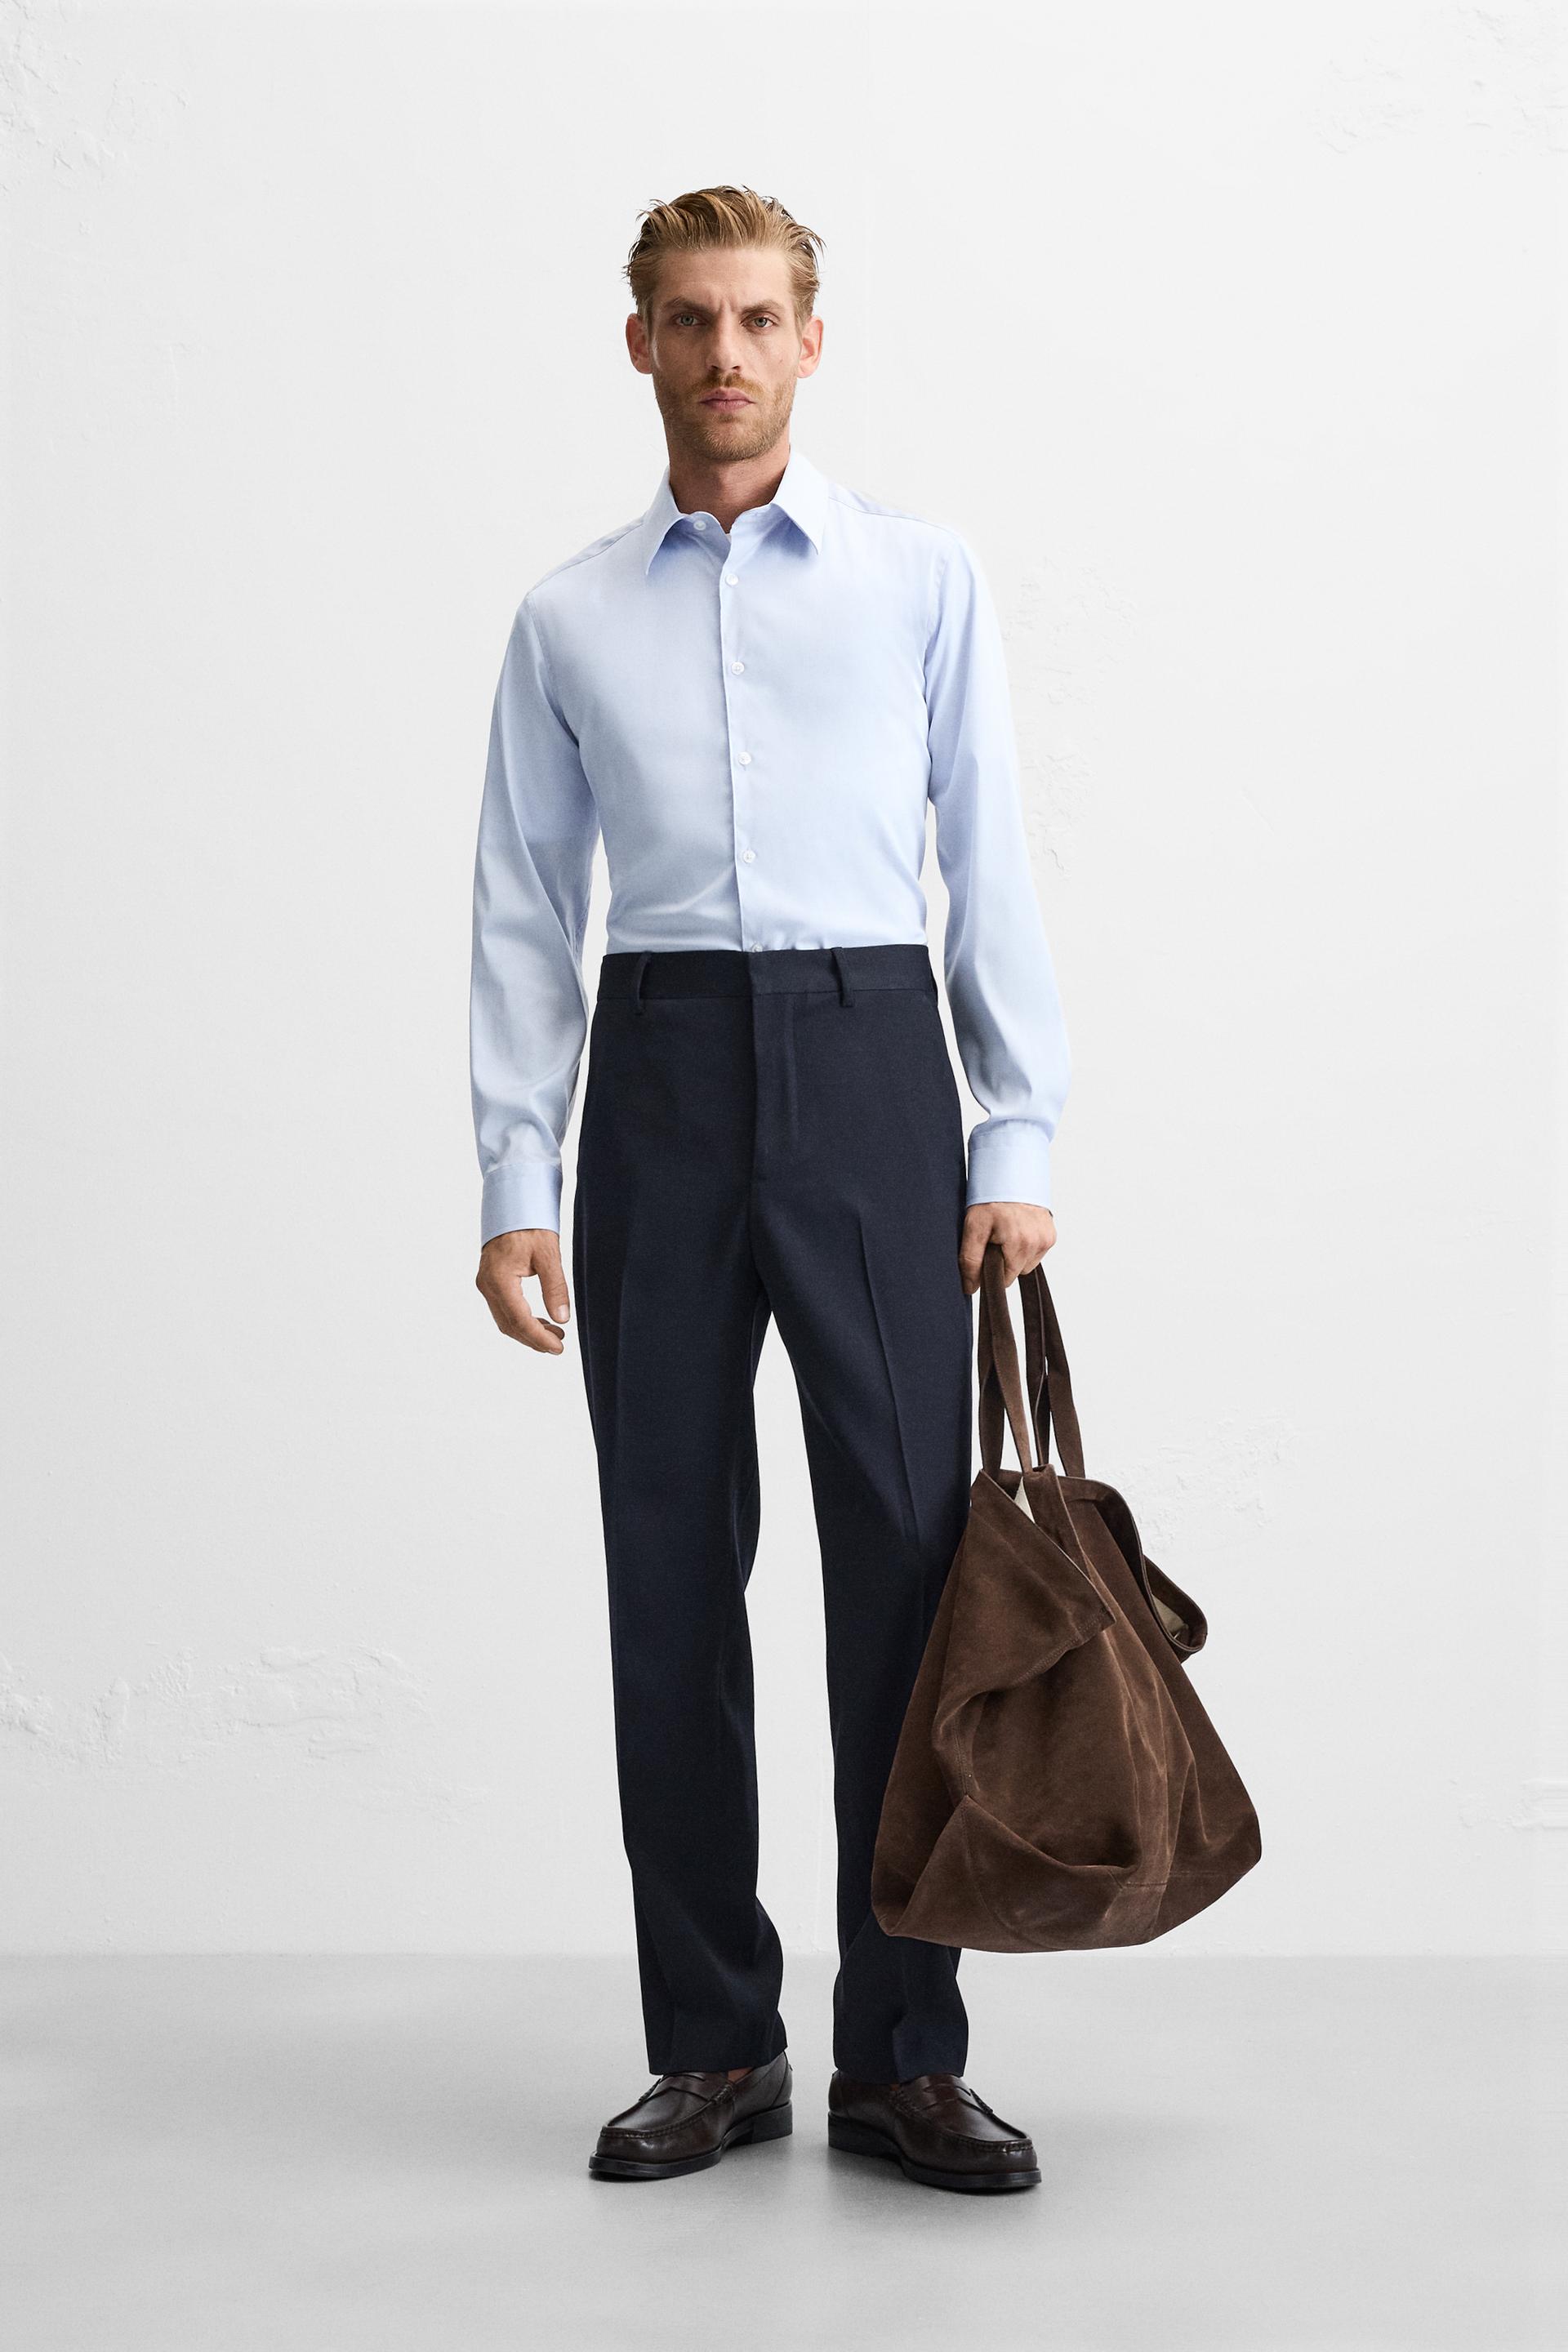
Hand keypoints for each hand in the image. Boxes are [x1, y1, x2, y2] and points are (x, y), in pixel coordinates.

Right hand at [476, 1228, 570, 1353]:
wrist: (512, 1203)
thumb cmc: (530, 1224)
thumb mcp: (548, 1254)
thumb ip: (555, 1287)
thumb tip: (562, 1319)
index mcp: (500, 1279)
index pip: (519, 1319)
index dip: (539, 1338)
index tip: (558, 1348)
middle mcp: (487, 1285)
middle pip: (509, 1325)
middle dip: (534, 1339)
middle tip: (559, 1345)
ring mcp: (486, 1283)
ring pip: (504, 1319)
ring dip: (528, 1331)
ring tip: (555, 1334)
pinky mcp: (490, 1281)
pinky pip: (503, 1309)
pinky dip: (521, 1319)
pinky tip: (540, 1320)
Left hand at [958, 1202, 1056, 1296]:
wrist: (1009, 1173)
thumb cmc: (990, 1198)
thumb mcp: (973, 1227)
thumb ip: (971, 1260)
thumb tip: (970, 1287)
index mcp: (1019, 1243)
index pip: (1005, 1279)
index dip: (992, 1269)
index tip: (986, 1251)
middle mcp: (1037, 1242)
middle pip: (1017, 1272)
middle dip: (1004, 1261)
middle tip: (994, 1238)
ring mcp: (1046, 1238)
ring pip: (1027, 1263)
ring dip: (1015, 1254)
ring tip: (1006, 1232)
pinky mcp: (1051, 1235)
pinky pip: (1036, 1253)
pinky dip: (1026, 1246)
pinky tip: (1017, 1230)